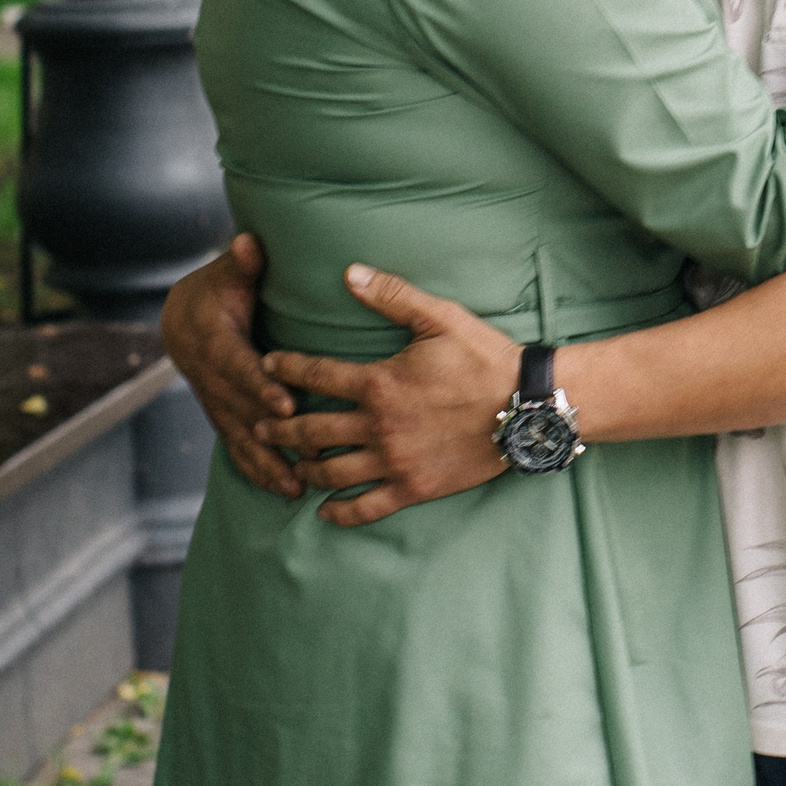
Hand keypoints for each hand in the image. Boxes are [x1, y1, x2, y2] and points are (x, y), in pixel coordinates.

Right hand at [161, 235, 300, 500]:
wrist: (183, 317)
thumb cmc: (220, 287)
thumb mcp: (228, 271)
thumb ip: (242, 261)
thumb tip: (251, 242)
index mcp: (211, 341)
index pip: (237, 367)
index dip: (259, 386)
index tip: (286, 404)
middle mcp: (208, 377)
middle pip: (242, 411)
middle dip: (274, 435)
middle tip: (310, 454)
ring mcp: (213, 401)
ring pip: (239, 436)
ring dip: (267, 462)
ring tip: (296, 486)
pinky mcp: (220, 415)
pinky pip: (236, 446)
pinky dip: (256, 468)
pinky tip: (282, 490)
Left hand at [257, 264, 520, 528]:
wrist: (525, 405)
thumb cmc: (483, 357)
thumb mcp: (440, 317)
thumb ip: (391, 294)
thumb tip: (349, 272)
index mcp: (378, 382)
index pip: (316, 375)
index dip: (286, 369)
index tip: (266, 365)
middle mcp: (378, 426)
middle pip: (311, 431)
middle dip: (279, 428)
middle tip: (261, 426)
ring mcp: (394, 461)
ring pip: (331, 472)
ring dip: (303, 469)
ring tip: (290, 465)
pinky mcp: (413, 487)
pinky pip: (366, 507)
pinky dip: (341, 512)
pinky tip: (326, 511)